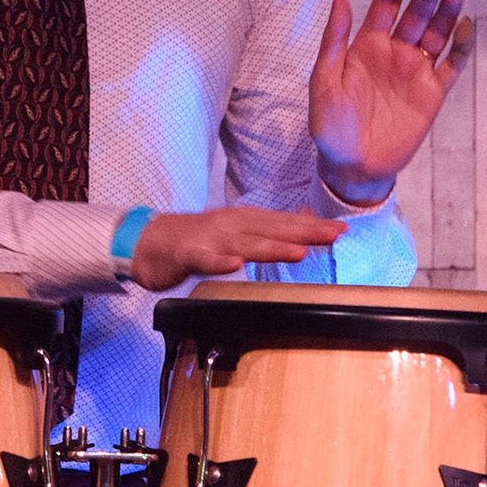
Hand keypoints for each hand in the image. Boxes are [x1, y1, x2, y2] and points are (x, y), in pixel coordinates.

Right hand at [129, 206, 346, 290]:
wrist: (146, 241)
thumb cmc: (194, 238)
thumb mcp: (235, 230)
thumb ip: (267, 230)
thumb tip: (303, 223)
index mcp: (243, 221)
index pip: (283, 223)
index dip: (312, 226)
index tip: (341, 229)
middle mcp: (230, 226)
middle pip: (271, 230)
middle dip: (303, 232)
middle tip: (333, 234)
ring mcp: (208, 239)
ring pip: (244, 244)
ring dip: (271, 247)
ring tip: (297, 251)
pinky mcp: (186, 254)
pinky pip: (204, 260)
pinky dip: (220, 262)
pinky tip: (235, 265)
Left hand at [309, 0, 473, 204]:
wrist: (352, 165)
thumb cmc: (330, 125)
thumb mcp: (324, 80)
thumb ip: (334, 41)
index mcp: (366, 46)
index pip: (384, 6)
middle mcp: (393, 53)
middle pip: (415, 16)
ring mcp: (415, 72)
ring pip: (436, 35)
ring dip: (446, 15)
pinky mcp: (432, 94)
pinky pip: (452, 66)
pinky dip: (462, 47)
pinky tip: (467, 28)